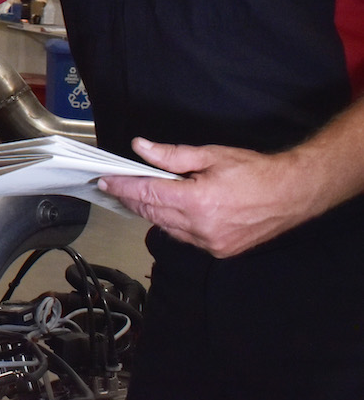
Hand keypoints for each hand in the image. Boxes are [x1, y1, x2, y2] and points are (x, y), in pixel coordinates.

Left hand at [98, 138, 327, 257]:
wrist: (293, 194)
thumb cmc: (256, 171)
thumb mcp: (211, 155)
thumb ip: (172, 155)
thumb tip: (141, 148)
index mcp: (198, 202)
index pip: (147, 194)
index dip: (123, 187)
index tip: (106, 180)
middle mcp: (201, 227)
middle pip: (152, 213)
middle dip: (131, 198)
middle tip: (114, 186)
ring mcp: (211, 243)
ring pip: (165, 227)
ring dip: (150, 212)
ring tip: (137, 195)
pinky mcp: (219, 251)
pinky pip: (184, 237)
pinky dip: (171, 224)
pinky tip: (166, 210)